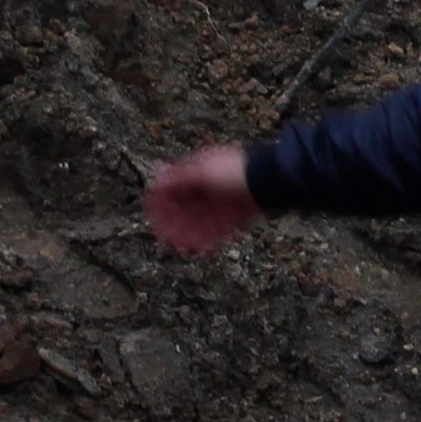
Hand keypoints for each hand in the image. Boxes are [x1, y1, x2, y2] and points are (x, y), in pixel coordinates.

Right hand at [145, 144, 259, 257]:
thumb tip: (156, 178)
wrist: (270, 181)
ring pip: (201, 222)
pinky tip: (200, 250)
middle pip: (187, 208)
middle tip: (163, 237)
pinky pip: (217, 232)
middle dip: (174, 222)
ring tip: (180, 247)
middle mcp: (210, 189)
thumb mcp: (203, 172)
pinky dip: (208, 240)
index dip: (162, 201)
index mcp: (200, 173)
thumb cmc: (237, 171)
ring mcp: (223, 204)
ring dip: (189, 234)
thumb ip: (179, 178)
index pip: (174, 187)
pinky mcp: (235, 218)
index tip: (151, 213)